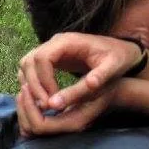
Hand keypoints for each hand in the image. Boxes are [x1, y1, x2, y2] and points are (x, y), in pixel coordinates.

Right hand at [16, 32, 141, 113]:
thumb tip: (85, 89)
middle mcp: (55, 42)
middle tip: (45, 106)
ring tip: (44, 104)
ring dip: (30, 85)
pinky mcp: (51, 57)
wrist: (121, 51)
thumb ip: (97, 79)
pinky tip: (44, 98)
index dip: (43, 81)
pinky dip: (32, 83)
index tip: (52, 100)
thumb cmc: (118, 58)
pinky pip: (32, 68)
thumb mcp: (112, 69)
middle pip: (29, 61)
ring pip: (27, 64)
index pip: (42, 58)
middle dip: (34, 85)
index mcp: (67, 41)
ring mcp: (51, 49)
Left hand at [16, 79, 121, 136]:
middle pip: (31, 129)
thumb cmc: (105, 86)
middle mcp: (65, 128)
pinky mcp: (58, 120)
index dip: (29, 109)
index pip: (40, 126)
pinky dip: (29, 109)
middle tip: (23, 88)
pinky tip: (32, 93)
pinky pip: (36, 120)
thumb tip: (50, 104)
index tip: (27, 88)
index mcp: (72, 123)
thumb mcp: (92, 87)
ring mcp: (61, 126)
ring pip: (30, 127)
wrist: (114, 91)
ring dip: (25, 109)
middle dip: (23, 109)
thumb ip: (73, 95)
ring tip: (26, 89)